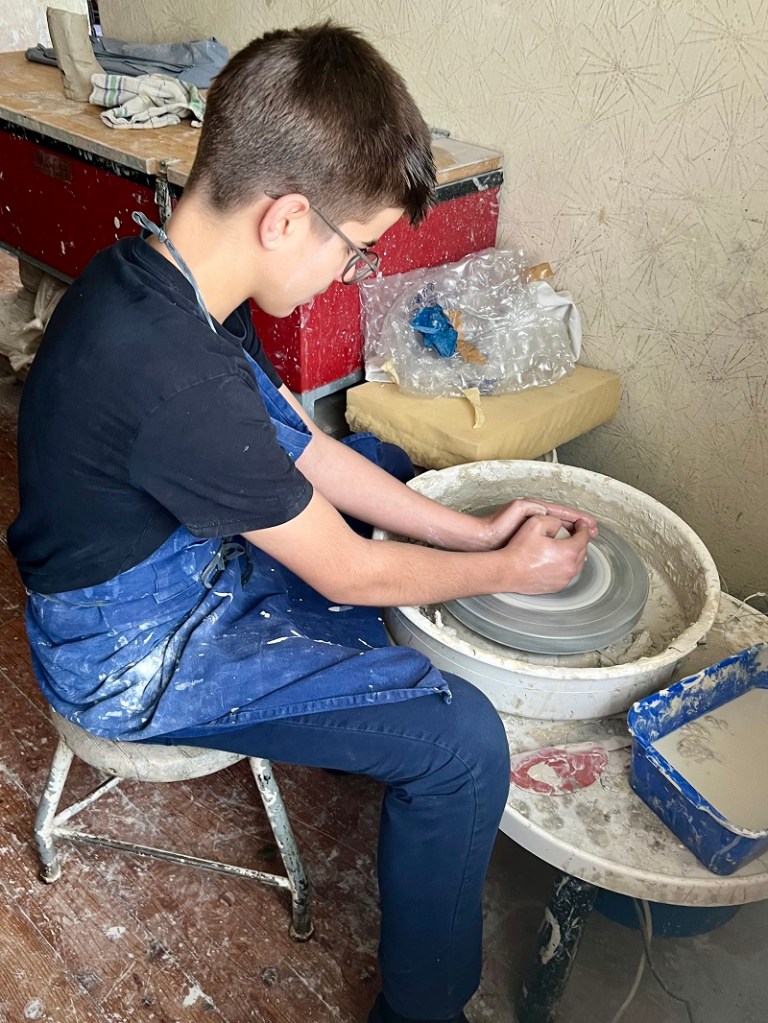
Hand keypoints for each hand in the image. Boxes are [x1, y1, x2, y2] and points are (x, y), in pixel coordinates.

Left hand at [480, 498, 597, 549]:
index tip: (592, 524)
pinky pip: (551, 542)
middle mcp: (536, 517)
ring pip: (559, 532)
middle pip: (564, 521)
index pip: (563, 512)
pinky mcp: (529, 541)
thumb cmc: (498, 524)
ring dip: (573, 536)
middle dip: (580, 527)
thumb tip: (551, 511)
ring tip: (586, 542)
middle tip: (594, 533)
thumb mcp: (521, 509)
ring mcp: (532, 530)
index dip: (579, 518)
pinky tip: (568, 551)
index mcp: (536, 508)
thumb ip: (537, 507)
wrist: (483, 538)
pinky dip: (562, 545)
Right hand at [500, 514, 591, 593]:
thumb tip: (561, 524)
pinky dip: (567, 565)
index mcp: (568, 551)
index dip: (582, 527)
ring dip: (575, 553)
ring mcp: (564, 579)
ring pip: (577, 564)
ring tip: (567, 546)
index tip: (580, 523)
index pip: (584, 536)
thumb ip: (553, 519)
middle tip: (574, 533)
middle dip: (580, 540)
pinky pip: (568, 574)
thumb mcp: (534, 523)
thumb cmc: (519, 550)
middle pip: (583, 550)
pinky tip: (558, 560)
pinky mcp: (557, 586)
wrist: (507, 571)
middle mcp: (570, 567)